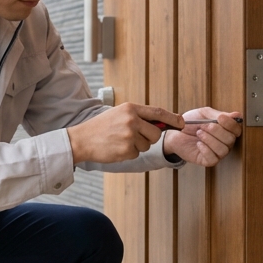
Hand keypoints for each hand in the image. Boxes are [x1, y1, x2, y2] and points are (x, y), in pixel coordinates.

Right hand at [69, 103, 183, 163]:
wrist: (81, 139)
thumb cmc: (100, 126)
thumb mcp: (119, 114)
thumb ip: (139, 117)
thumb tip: (162, 124)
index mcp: (130, 108)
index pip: (158, 112)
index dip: (172, 118)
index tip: (182, 123)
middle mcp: (131, 120)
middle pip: (155, 133)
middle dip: (150, 138)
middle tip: (136, 137)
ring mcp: (129, 136)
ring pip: (147, 145)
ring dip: (137, 146)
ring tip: (120, 141)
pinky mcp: (126, 150)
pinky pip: (137, 154)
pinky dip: (129, 153)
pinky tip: (116, 148)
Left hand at [162, 107, 242, 166]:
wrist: (176, 133)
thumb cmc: (191, 123)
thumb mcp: (203, 114)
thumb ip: (218, 114)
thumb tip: (236, 115)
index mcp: (226, 130)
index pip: (236, 129)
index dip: (230, 124)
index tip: (220, 118)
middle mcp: (225, 142)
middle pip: (230, 139)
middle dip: (216, 131)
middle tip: (203, 126)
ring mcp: (217, 153)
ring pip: (223, 149)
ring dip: (209, 139)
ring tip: (199, 133)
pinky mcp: (208, 161)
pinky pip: (213, 158)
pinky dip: (205, 149)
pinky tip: (198, 144)